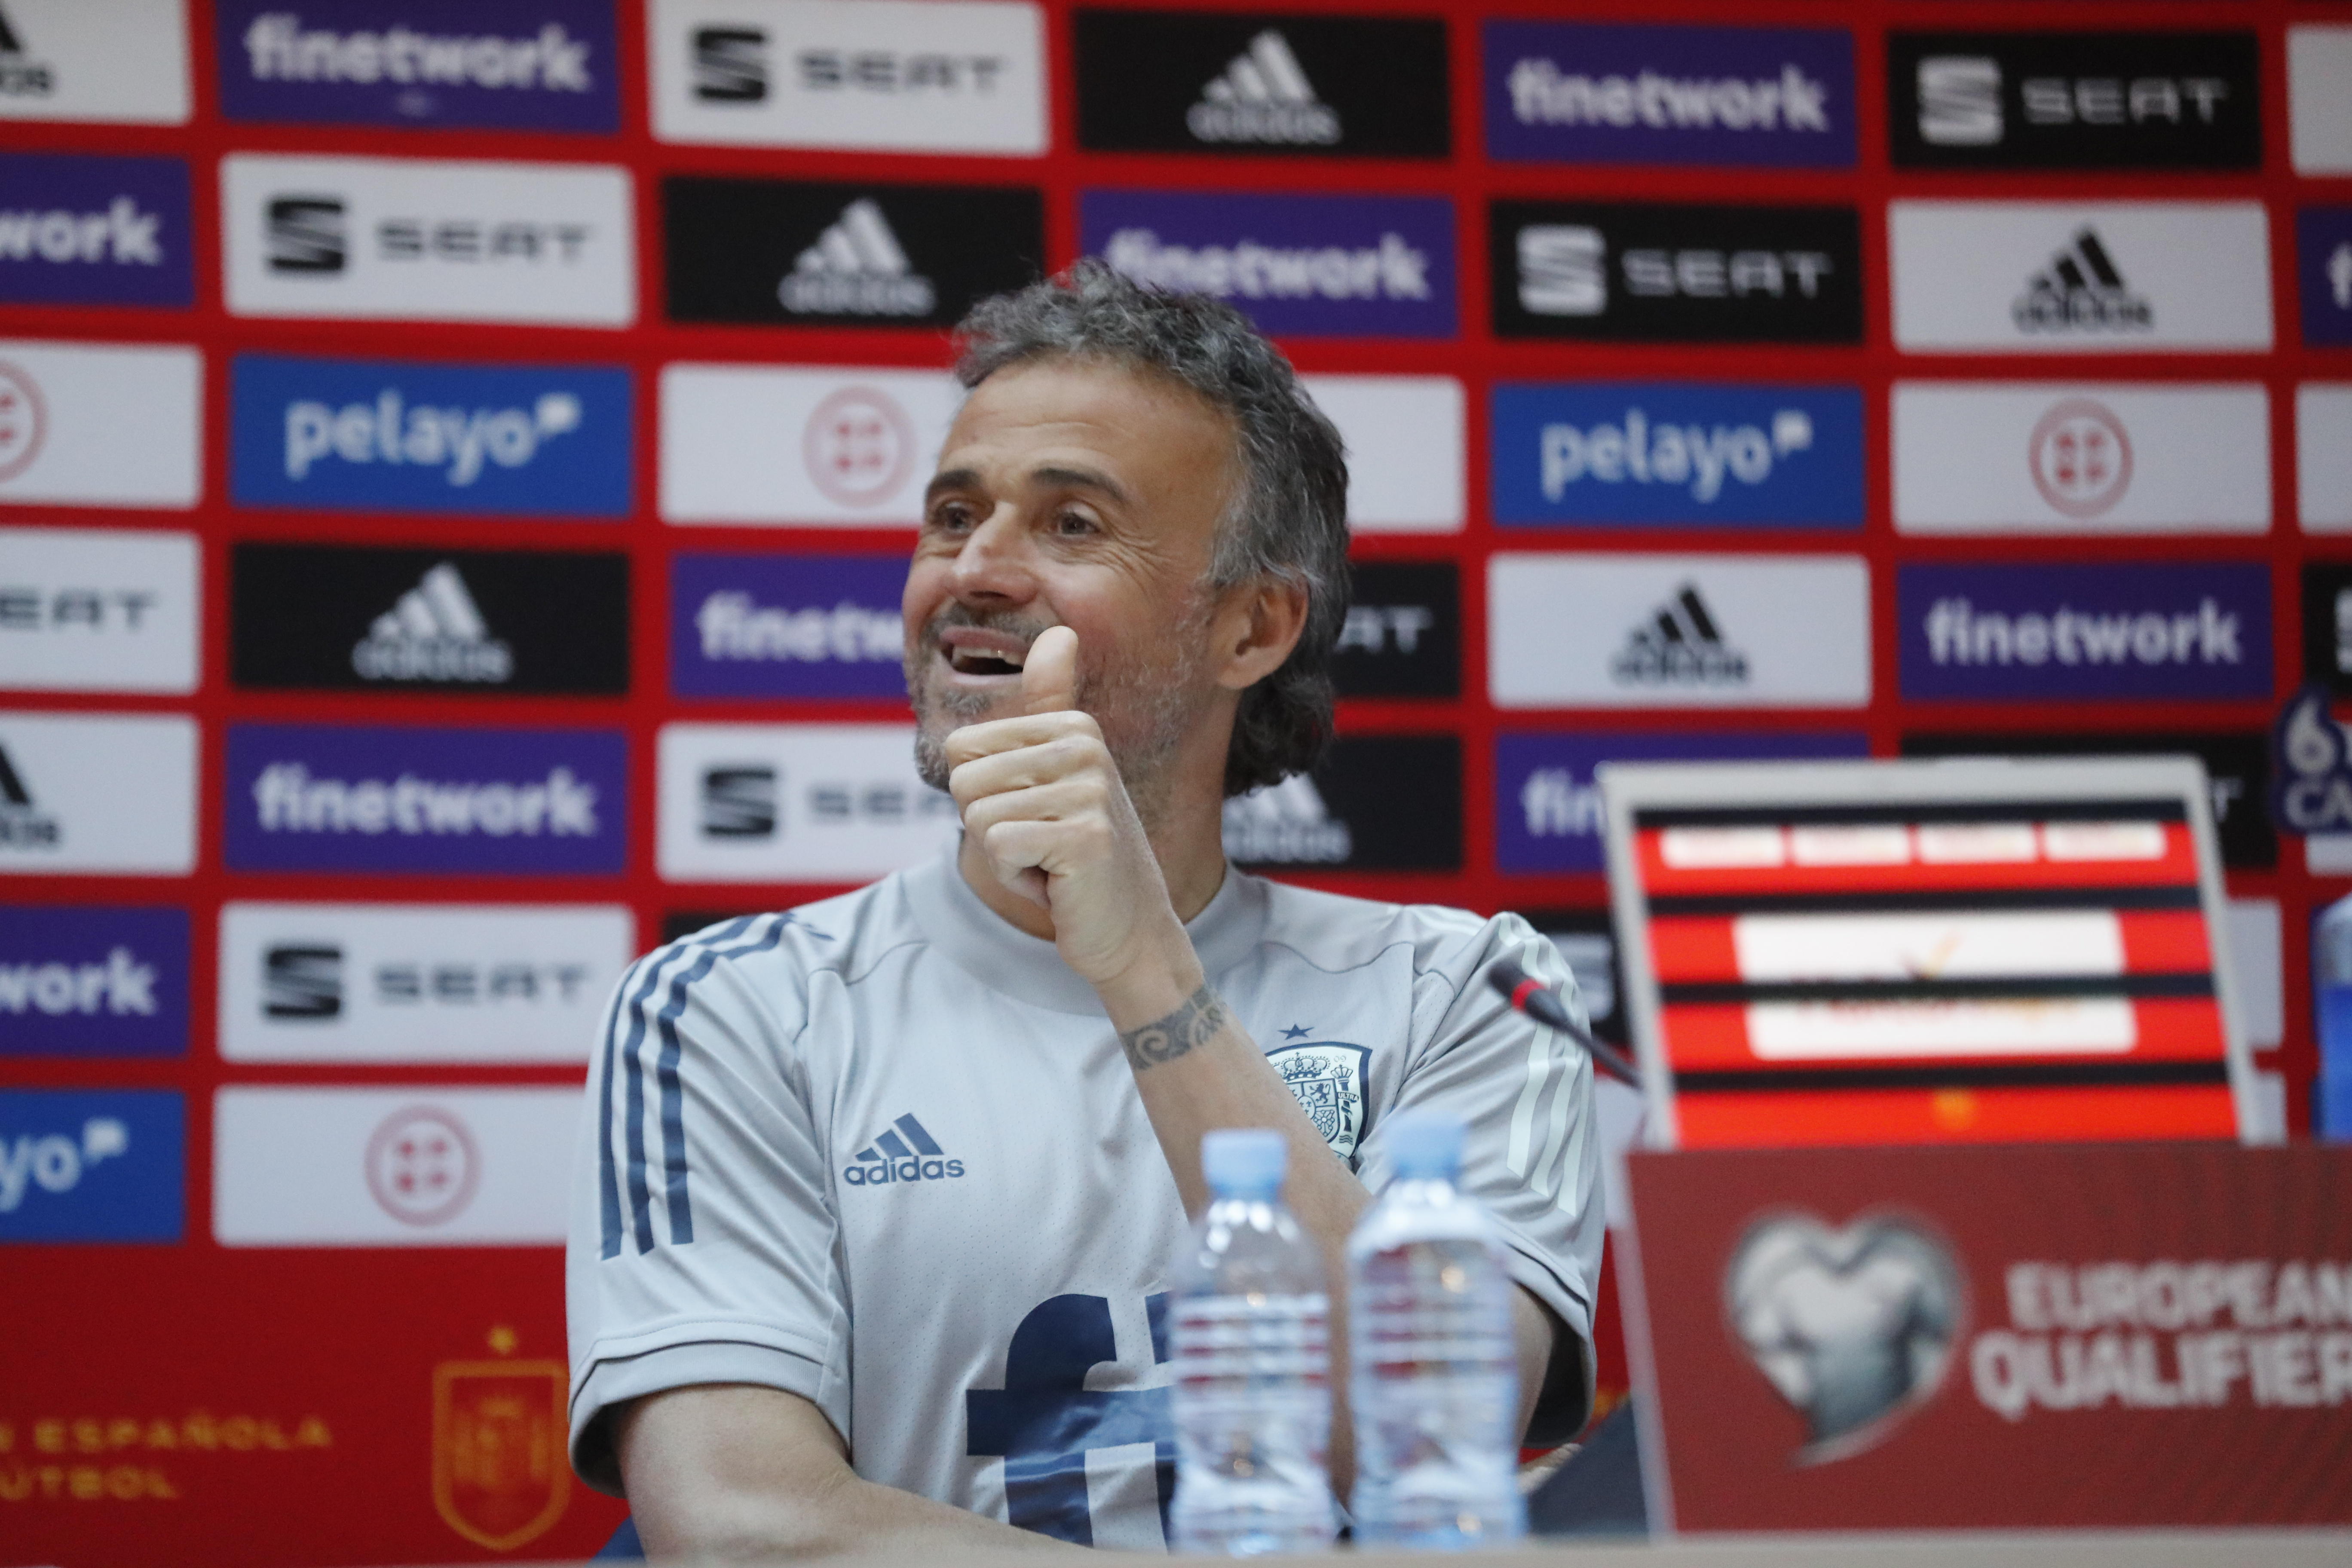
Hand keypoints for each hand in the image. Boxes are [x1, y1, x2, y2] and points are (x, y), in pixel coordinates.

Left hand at [944, 627, 1195, 1001]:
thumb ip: (1051, 703)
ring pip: (977, 817)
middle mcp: (1084, 748)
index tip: (1033, 816)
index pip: (961, 749)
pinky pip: (998, 848)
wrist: (1130, 928)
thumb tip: (1059, 630)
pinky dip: (1017, 877)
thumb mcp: (1060, 771)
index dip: (983, 796)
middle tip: (1042, 844)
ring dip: (1004, 856)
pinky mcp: (1085, 837)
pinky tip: (1057, 882)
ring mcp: (1089, 790)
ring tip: (1050, 861)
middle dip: (989, 827)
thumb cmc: (1079, 852)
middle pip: (963, 781)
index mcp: (1072, 726)